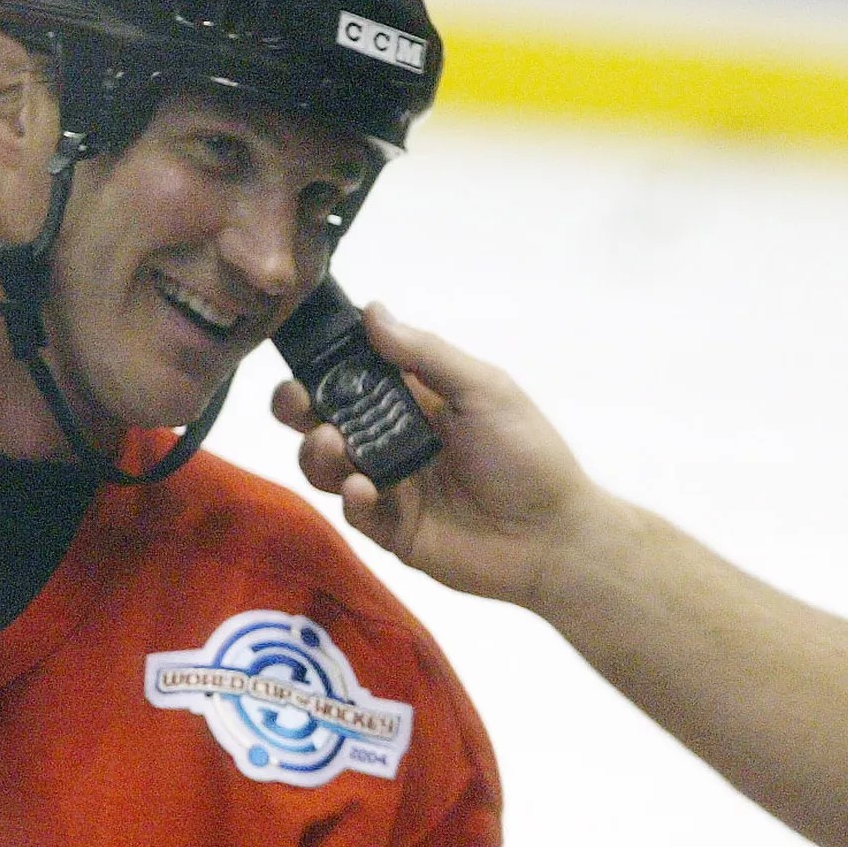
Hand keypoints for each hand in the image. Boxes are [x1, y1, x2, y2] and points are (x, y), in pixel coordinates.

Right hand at [272, 304, 613, 608]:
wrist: (552, 535)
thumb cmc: (526, 453)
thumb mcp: (484, 390)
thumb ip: (427, 354)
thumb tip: (373, 310)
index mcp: (414, 399)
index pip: (353, 374)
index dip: (322, 363)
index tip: (301, 353)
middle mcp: (393, 439)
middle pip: (324, 419)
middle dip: (298, 407)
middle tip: (295, 402)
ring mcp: (390, 486)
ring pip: (328, 466)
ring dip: (317, 453)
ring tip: (330, 443)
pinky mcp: (392, 531)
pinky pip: (355, 512)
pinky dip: (351, 498)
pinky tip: (364, 488)